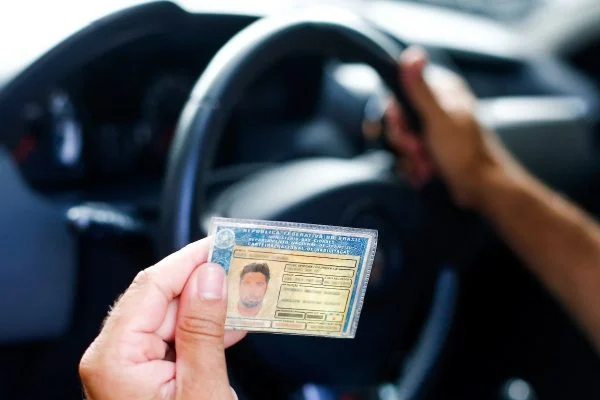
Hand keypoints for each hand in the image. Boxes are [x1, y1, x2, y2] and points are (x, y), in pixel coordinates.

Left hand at [79, 237, 246, 399]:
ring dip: (209, 306)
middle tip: (240, 267)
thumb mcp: (201, 390)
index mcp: (114, 358)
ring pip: (171, 317)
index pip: (153, 285)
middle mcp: (112, 358)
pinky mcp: (141, 377)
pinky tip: (229, 323)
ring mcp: (125, 368)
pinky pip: (173, 339)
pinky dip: (202, 330)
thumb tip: (209, 277)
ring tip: (243, 294)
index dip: (192, 258)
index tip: (223, 243)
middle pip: (162, 298)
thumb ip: (203, 331)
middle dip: (205, 281)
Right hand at [386, 46, 511, 207]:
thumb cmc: (465, 153)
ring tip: (427, 164)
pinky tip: (427, 171)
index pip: (399, 93)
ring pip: (401, 141)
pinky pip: (407, 156)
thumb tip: (412, 54)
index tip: (404, 128)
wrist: (480, 188)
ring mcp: (433, 130)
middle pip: (397, 120)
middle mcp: (436, 107)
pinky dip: (414, 167)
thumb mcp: (438, 118)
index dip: (395, 115)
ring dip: (410, 157)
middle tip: (419, 149)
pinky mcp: (430, 150)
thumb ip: (421, 89)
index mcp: (442, 91)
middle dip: (404, 141)